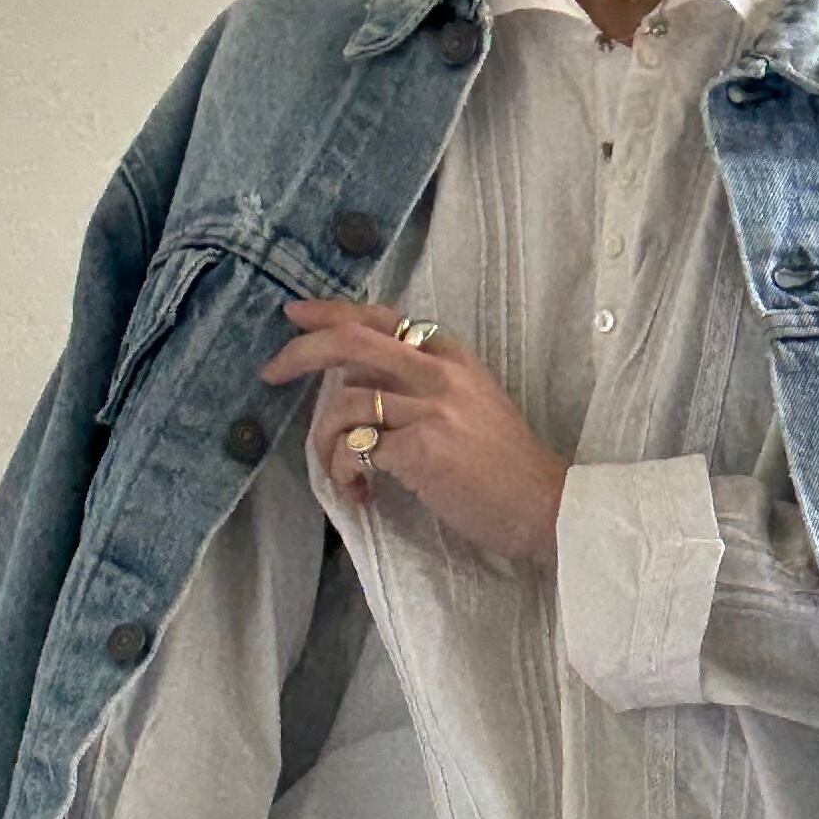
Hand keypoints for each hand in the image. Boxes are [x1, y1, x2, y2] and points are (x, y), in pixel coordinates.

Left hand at [260, 297, 568, 561]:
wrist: (547, 505)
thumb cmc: (507, 468)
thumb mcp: (472, 405)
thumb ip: (425, 385)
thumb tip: (362, 386)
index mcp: (450, 356)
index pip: (380, 317)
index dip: (330, 312)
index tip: (295, 316)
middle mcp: (439, 372)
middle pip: (350, 342)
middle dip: (300, 353)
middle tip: (271, 373)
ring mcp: (430, 409)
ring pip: (345, 404)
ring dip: (326, 444)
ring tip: (343, 476)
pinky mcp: (422, 449)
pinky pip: (357, 450)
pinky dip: (346, 474)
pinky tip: (362, 495)